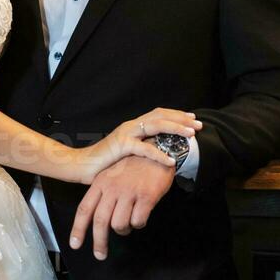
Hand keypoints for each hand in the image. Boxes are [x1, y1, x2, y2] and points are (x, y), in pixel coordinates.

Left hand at [69, 155, 175, 260]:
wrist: (158, 152)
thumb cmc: (133, 167)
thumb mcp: (111, 175)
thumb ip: (103, 195)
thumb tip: (96, 221)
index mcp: (101, 182)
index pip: (85, 208)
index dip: (78, 228)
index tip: (75, 244)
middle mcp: (112, 187)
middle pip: (100, 221)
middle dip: (99, 242)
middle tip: (100, 255)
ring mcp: (129, 192)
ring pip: (119, 224)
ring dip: (124, 229)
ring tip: (129, 222)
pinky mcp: (146, 197)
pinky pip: (138, 221)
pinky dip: (139, 223)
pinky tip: (142, 215)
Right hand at [75, 108, 201, 184]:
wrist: (81, 165)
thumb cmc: (104, 162)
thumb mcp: (126, 152)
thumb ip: (140, 147)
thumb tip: (158, 150)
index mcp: (133, 126)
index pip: (158, 114)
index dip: (176, 115)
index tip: (191, 118)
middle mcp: (131, 126)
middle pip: (160, 115)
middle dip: (181, 119)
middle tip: (198, 124)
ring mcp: (126, 134)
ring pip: (155, 126)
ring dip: (175, 129)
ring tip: (190, 135)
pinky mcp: (121, 146)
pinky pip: (144, 149)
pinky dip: (159, 154)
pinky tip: (171, 160)